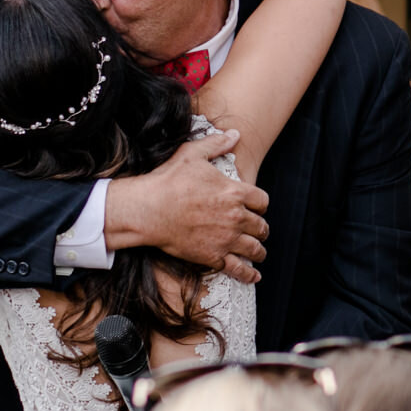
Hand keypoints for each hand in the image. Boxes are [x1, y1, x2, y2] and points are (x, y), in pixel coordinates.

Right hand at [105, 130, 269, 282]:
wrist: (149, 210)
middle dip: (260, 228)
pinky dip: (249, 274)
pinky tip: (254, 276)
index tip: (257, 207)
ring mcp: (226, 239)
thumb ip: (216, 144)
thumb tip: (234, 135)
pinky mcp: (214, 257)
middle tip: (257, 230)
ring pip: (254, 248)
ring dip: (258, 250)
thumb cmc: (169, 181)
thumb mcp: (192, 155)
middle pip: (261, 226)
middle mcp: (236, 217)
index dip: (260, 204)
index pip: (262, 201)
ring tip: (258, 251)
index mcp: (235, 192)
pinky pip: (239, 269)